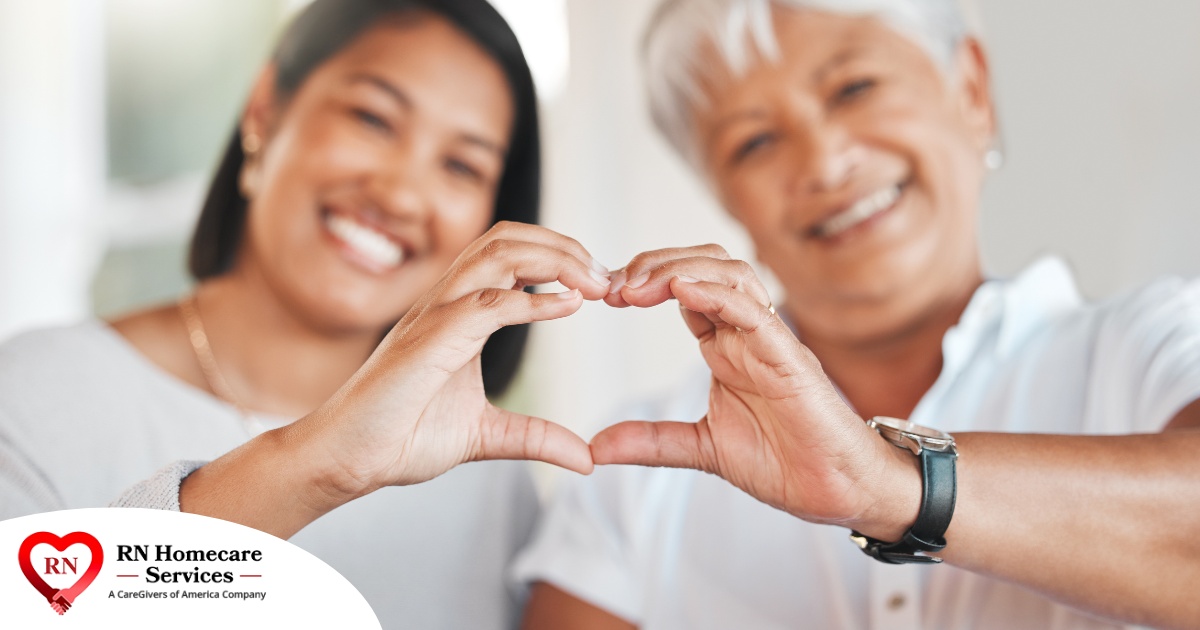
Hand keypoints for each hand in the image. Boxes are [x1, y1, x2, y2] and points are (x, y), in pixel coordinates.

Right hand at [303, 221, 611, 497]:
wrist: (348, 459)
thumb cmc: (401, 436)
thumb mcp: (487, 436)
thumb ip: (535, 437)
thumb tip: (586, 457)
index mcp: (458, 314)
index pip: (510, 256)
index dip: (559, 259)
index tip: (600, 284)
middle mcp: (446, 303)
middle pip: (507, 239)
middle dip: (563, 247)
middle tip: (605, 276)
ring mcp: (435, 316)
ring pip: (496, 255)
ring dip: (553, 260)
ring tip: (593, 283)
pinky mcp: (429, 341)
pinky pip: (485, 304)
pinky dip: (532, 300)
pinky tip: (567, 305)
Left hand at [592, 245, 919, 537]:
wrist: (835, 490)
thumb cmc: (783, 461)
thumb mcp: (700, 448)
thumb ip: (651, 441)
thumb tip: (597, 447)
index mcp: (725, 346)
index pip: (682, 289)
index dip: (643, 283)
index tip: (604, 295)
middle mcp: (746, 333)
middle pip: (703, 266)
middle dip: (656, 264)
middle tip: (614, 285)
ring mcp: (769, 340)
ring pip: (729, 274)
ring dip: (680, 269)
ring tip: (638, 285)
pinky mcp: (789, 357)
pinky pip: (754, 311)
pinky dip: (718, 294)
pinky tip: (682, 290)